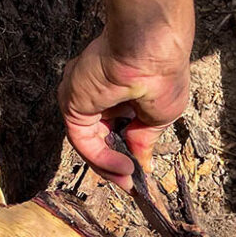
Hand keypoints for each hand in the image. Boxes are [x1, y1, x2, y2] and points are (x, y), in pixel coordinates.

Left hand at [58, 27, 191, 191]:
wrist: (152, 51)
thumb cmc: (163, 74)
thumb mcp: (159, 117)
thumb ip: (144, 140)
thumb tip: (143, 165)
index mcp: (116, 94)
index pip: (113, 131)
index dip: (125, 155)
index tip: (137, 176)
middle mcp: (95, 96)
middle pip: (99, 139)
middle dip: (114, 165)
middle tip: (130, 185)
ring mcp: (82, 99)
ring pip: (89, 143)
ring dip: (108, 165)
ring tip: (128, 177)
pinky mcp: (73, 105)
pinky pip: (83, 141)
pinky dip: (101, 158)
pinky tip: (122, 166)